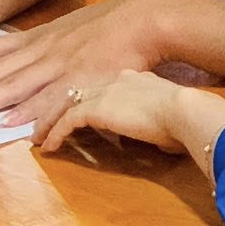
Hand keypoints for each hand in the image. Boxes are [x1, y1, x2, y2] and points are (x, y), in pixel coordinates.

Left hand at [0, 0, 181, 133]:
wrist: (146, 17)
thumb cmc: (115, 24)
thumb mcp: (76, 30)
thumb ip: (53, 47)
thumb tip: (38, 60)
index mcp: (40, 38)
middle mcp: (42, 51)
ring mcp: (60, 67)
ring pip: (10, 87)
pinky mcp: (80, 82)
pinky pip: (48, 101)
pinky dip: (26, 113)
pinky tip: (6, 124)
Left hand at [38, 71, 224, 163]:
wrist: (185, 110)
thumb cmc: (187, 117)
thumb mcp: (169, 116)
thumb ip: (158, 121)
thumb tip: (160, 136)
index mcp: (133, 77)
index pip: (100, 86)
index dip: (84, 99)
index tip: (76, 111)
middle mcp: (115, 79)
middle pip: (75, 90)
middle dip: (55, 107)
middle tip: (42, 123)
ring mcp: (104, 90)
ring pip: (64, 103)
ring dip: (48, 121)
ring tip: (37, 137)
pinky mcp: (96, 107)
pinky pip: (67, 120)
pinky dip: (56, 133)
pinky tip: (49, 147)